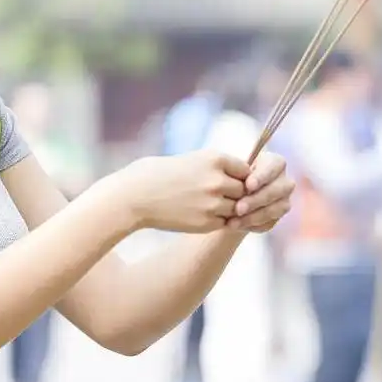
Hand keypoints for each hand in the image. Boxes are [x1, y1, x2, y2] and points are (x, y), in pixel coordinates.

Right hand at [110, 150, 249, 232]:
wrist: (136, 195)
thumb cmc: (159, 174)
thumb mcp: (192, 160)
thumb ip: (217, 167)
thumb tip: (242, 175)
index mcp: (215, 159)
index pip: (246, 170)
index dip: (238, 176)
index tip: (227, 180)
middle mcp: (218, 180)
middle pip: (244, 190)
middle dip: (234, 193)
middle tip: (218, 195)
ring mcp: (213, 203)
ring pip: (237, 208)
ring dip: (228, 208)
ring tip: (207, 205)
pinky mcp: (206, 223)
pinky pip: (225, 222)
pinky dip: (218, 220)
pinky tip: (201, 215)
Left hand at [227, 152, 291, 232]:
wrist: (229, 195)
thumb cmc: (232, 176)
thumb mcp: (232, 171)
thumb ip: (240, 175)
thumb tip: (245, 188)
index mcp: (275, 163)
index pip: (275, 166)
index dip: (262, 176)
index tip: (248, 185)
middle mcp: (284, 181)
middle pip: (278, 189)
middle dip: (257, 200)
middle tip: (239, 208)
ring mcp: (284, 200)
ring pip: (276, 209)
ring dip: (254, 216)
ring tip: (233, 221)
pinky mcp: (278, 216)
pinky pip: (269, 222)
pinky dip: (252, 225)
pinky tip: (237, 225)